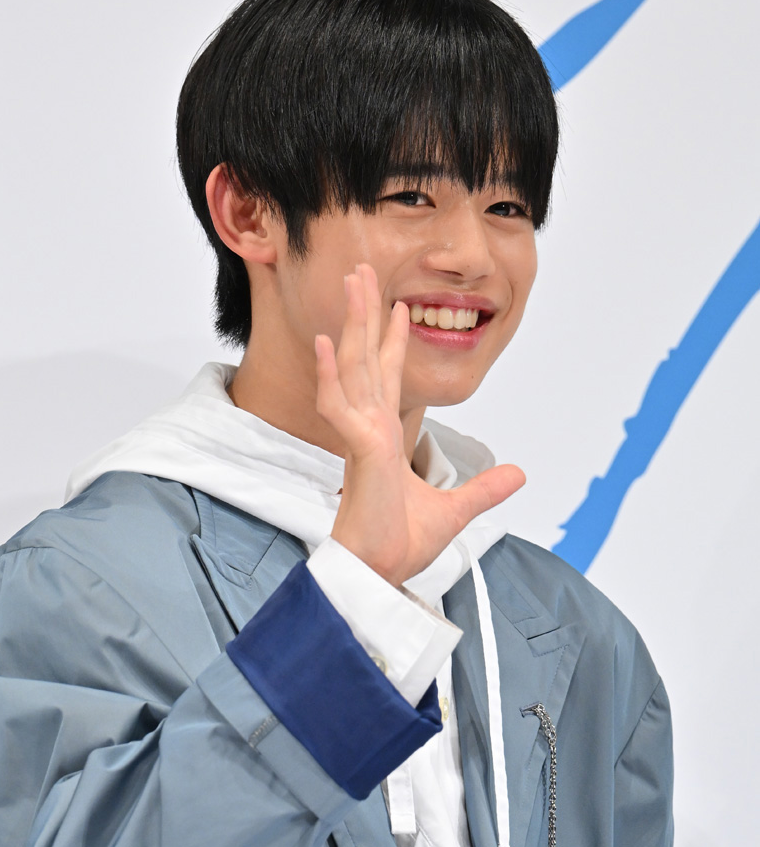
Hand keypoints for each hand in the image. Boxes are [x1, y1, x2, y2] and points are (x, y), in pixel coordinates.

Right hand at [314, 264, 524, 586]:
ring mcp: (360, 437)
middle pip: (366, 358)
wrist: (380, 575)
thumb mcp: (454, 510)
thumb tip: (518, 474)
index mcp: (383, 437)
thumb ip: (483, 489)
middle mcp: (368, 428)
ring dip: (350, 324)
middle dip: (365, 313)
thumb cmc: (399, 545)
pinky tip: (328, 342)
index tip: (399, 307)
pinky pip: (341, 406)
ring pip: (353, 367)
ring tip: (351, 285)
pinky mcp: (358, 452)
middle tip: (361, 271)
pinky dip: (333, 374)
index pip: (387, 378)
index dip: (392, 341)